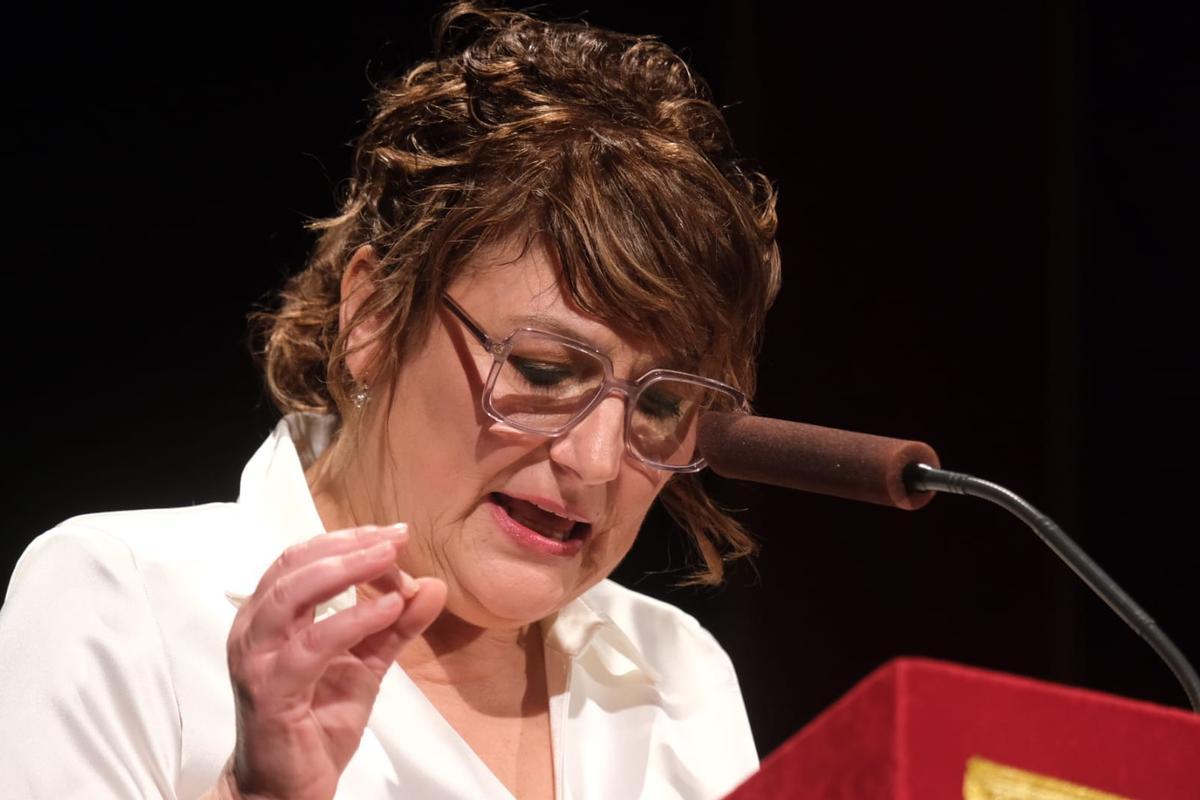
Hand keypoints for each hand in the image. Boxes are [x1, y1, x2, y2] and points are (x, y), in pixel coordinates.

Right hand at [211, 524, 446, 799]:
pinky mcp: (271, 691)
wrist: (287, 786)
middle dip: (350, 545)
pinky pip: (313, 645)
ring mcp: (258, 659)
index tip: (394, 535)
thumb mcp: (367, 663)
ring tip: (391, 559)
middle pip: (297, 565)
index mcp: (270, 615)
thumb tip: (433, 586)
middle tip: (395, 537)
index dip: (349, 540)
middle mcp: (255, 629)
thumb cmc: (317, 720)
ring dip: (346, 569)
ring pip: (295, 594)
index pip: (305, 558)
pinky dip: (353, 619)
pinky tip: (389, 609)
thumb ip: (396, 625)